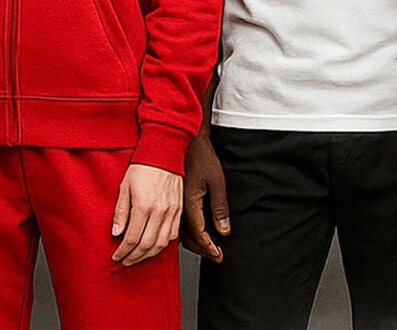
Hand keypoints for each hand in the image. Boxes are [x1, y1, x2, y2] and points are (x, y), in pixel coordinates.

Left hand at [111, 164, 182, 265]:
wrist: (163, 153)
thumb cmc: (143, 167)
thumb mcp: (124, 187)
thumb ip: (120, 212)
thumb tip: (116, 232)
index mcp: (144, 206)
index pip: (131, 238)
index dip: (122, 251)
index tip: (116, 256)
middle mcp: (160, 211)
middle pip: (147, 245)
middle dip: (134, 257)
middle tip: (125, 261)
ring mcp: (172, 211)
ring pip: (161, 243)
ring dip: (148, 254)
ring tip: (138, 257)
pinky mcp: (179, 210)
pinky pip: (173, 234)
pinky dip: (163, 244)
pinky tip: (155, 246)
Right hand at [179, 136, 231, 260]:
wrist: (183, 140)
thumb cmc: (201, 157)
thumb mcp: (217, 182)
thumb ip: (219, 208)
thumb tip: (224, 231)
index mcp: (189, 203)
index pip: (199, 233)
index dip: (209, 247)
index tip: (218, 255)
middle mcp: (178, 207)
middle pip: (188, 238)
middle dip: (203, 250)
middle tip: (216, 256)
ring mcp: (173, 204)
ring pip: (180, 233)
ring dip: (195, 243)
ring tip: (209, 248)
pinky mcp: (172, 201)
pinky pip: (177, 224)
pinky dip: (188, 233)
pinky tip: (197, 233)